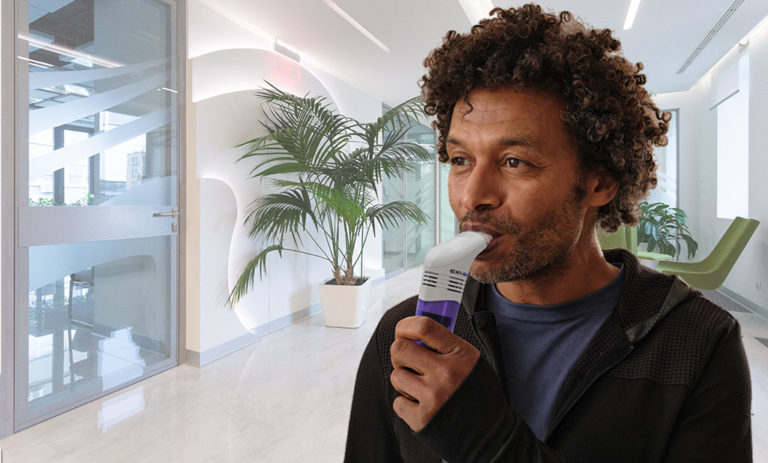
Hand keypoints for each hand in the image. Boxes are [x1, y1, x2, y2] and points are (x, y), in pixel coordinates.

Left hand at [390, 316, 480, 431]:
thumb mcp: (471, 362)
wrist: (489, 435)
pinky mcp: (422, 418)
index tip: (403, 331)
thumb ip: (446, 346)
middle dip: (400, 354)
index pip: (424, 326)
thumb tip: (415, 334)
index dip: (405, 326)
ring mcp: (433, 396)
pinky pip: (398, 402)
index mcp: (460, 354)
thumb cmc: (477, 395)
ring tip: (421, 389)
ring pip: (396, 375)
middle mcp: (446, 373)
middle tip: (409, 362)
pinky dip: (407, 405)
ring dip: (404, 381)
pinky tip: (423, 406)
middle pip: (400, 348)